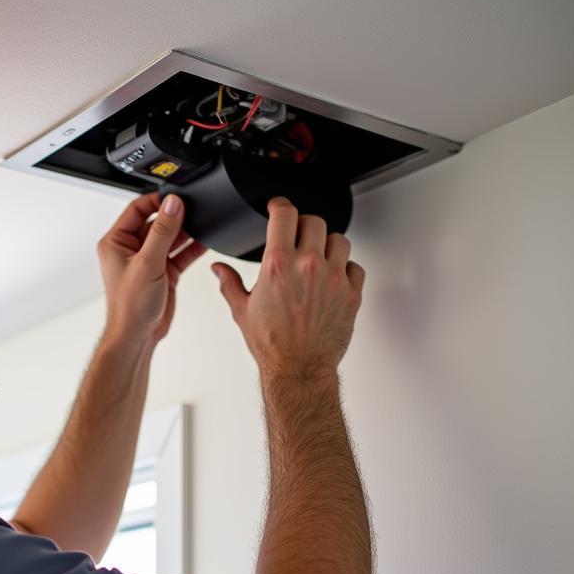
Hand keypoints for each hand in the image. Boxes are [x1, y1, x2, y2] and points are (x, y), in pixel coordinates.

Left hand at [97, 191, 207, 345]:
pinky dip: (192, 247)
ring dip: (186, 232)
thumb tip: (172, 205)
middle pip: (156, 222)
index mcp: (116, 242)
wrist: (137, 336)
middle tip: (193, 211)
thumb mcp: (147, 263)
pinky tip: (205, 241)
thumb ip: (163, 232)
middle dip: (175, 217)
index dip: (157, 201)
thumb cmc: (130, 307)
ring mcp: (148, 260)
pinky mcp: (163, 272)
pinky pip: (179, 253)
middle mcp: (130, 249)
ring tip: (202, 224)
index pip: (137, 209)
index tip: (176, 197)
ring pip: (170, 237)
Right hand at [211, 196, 364, 378]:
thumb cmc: (272, 344)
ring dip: (328, 244)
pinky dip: (345, 269)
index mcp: (278, 264)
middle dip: (304, 226)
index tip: (279, 208)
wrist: (298, 369)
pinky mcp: (351, 293)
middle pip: (314, 221)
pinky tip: (332, 278)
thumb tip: (219, 270)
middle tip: (298, 236)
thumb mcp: (242, 310)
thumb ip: (230, 284)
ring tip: (318, 257)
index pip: (285, 214)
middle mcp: (307, 265)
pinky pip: (355, 267)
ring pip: (339, 239)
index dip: (280, 205)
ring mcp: (333, 278)